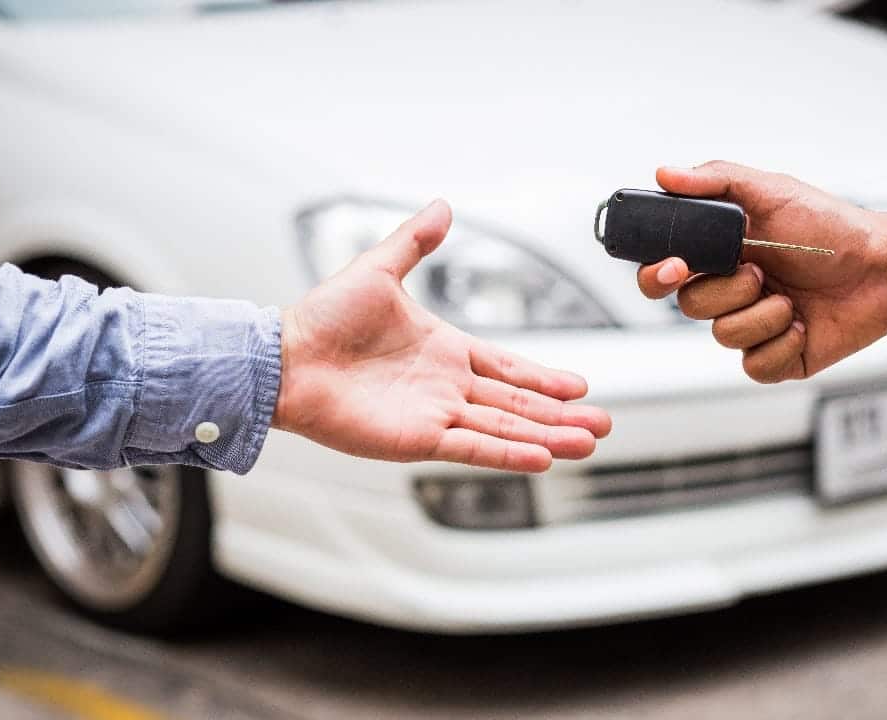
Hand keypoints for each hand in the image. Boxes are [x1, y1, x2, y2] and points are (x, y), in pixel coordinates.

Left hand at [274, 200, 611, 472]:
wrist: (285, 357)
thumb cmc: (323, 317)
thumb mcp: (378, 269)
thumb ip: (415, 242)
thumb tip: (442, 205)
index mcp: (444, 350)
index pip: (507, 366)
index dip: (543, 378)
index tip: (579, 386)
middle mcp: (446, 385)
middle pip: (516, 403)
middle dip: (560, 414)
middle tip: (601, 424)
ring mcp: (435, 414)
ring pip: (504, 428)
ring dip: (547, 437)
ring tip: (587, 442)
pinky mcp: (417, 438)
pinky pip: (472, 447)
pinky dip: (508, 454)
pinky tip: (542, 458)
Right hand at [638, 161, 886, 382]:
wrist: (884, 269)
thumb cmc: (832, 228)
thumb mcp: (773, 191)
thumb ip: (716, 180)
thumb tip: (665, 174)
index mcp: (721, 254)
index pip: (665, 272)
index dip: (657, 275)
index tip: (676, 267)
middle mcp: (732, 292)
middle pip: (689, 305)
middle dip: (727, 290)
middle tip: (759, 272)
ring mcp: (753, 326)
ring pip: (723, 335)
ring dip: (763, 314)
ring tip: (793, 297)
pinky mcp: (777, 358)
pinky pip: (755, 365)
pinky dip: (782, 343)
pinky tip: (804, 324)